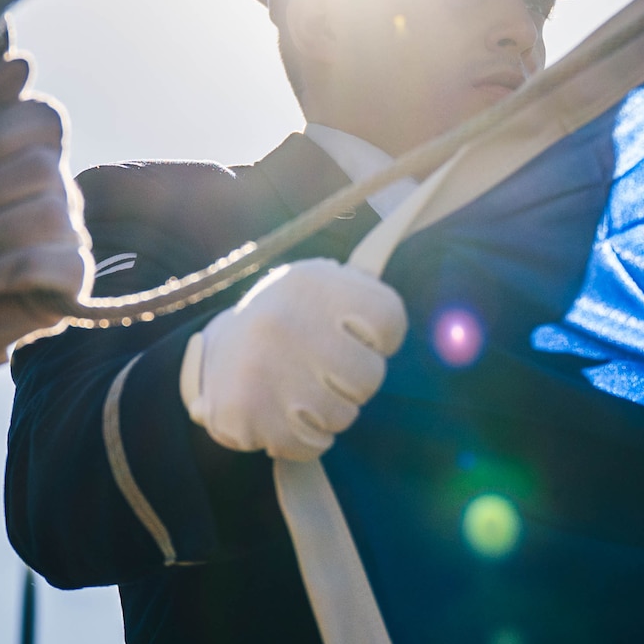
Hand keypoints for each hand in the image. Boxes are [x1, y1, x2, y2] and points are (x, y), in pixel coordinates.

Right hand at [182, 260, 408, 462]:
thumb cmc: (290, 323)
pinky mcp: (245, 415)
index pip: (389, 319)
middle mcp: (285, 320)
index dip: (380, 338)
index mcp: (311, 283)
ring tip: (301, 390)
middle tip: (323, 369)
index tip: (356, 336)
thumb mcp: (322, 287)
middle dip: (354, 382)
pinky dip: (305, 439)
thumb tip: (430, 198)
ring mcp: (262, 370)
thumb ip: (369, 284)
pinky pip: (311, 445)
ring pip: (343, 416)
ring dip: (330, 413)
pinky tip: (285, 414)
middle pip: (370, 377)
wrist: (213, 360)